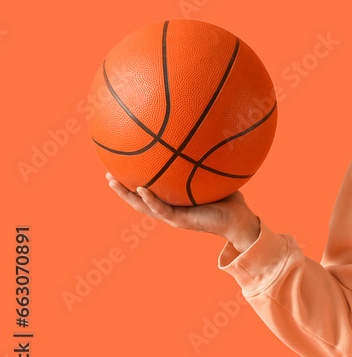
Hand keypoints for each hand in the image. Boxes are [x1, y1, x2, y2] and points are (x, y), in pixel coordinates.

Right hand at [105, 172, 260, 251]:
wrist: (240, 220)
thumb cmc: (230, 200)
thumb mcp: (213, 177)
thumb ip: (205, 162)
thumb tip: (205, 136)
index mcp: (174, 202)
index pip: (149, 192)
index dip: (133, 183)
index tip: (121, 169)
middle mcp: (170, 210)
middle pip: (138, 200)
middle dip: (122, 189)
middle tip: (107, 175)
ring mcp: (173, 217)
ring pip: (143, 206)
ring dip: (127, 195)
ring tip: (112, 181)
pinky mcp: (181, 220)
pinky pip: (161, 209)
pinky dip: (150, 200)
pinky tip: (141, 189)